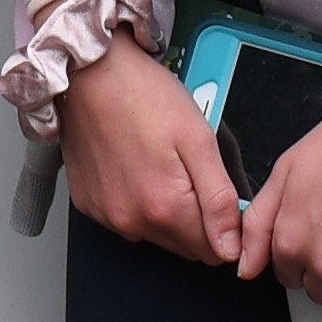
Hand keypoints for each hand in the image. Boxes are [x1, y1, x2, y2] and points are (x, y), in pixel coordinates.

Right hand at [57, 38, 243, 266]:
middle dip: (196, 216)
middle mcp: (131, 221)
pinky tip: (136, 165)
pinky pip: (126, 218)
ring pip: (155, 233)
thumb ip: (219, 199)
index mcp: (164, 207)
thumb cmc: (143, 95)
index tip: (218, 194)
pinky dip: (137, 199)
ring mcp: (106, 215)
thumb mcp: (199, 139)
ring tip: (160, 162)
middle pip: (184, 246)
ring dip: (165, 208)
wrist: (89, 71)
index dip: (225, 224)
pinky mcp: (88, 204)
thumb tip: (232, 247)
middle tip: (189, 170)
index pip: (214, 250)